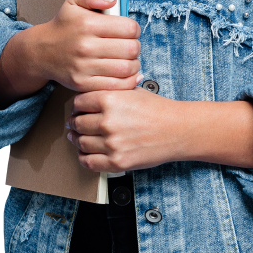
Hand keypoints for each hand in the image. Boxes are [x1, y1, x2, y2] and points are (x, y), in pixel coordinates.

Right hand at [32, 0, 141, 92]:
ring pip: (127, 68)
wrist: (41, 51)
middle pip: (131, 49)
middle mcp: (86, 46)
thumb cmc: (63, 26)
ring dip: (133, 64)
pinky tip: (125, 73)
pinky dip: (127, 81)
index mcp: (87, 24)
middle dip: (136, 46)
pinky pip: (116, 86)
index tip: (130, 30)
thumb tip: (111, 0)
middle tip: (130, 45)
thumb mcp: (73, 2)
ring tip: (128, 59)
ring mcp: (84, 67)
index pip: (129, 28)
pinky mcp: (83, 84)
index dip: (134, 29)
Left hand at [65, 87, 181, 172]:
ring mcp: (111, 144)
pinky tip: (87, 152)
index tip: (79, 109)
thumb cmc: (157, 109)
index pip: (78, 103)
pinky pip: (88, 162)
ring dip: (78, 140)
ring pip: (80, 143)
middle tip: (76, 124)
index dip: (78, 106)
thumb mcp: (132, 90)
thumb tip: (89, 95)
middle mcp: (108, 121)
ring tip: (81, 137)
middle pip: (77, 123)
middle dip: (75, 123)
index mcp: (110, 99)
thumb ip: (109, 91)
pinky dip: (83, 157)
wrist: (177, 130)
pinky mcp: (117, 162)